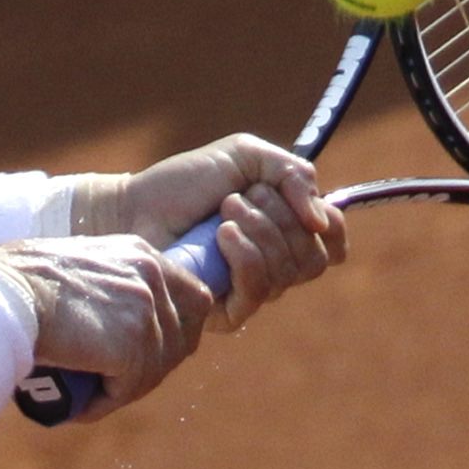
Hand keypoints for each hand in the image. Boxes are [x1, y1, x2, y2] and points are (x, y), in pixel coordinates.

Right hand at [0, 235, 214, 421]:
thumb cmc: (16, 283)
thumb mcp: (76, 269)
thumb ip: (105, 288)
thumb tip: (110, 326)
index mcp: (140, 253)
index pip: (191, 298)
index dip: (174, 331)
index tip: (145, 352)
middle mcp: (151, 273)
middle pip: (183, 336)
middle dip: (155, 367)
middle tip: (116, 383)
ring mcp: (145, 307)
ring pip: (157, 367)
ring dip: (126, 389)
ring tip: (90, 397)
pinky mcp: (132, 342)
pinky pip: (130, 387)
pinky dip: (106, 402)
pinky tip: (81, 405)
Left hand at [74, 135, 346, 331]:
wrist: (136, 206)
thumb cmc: (186, 182)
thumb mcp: (247, 157)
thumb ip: (294, 174)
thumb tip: (322, 220)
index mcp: (283, 231)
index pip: (332, 247)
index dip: (332, 229)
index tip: (310, 208)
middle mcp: (272, 265)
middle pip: (312, 258)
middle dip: (282, 218)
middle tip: (240, 197)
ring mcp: (248, 290)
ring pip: (287, 273)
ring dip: (261, 231)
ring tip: (225, 210)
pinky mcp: (224, 311)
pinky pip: (258, 291)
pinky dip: (247, 256)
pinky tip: (222, 235)